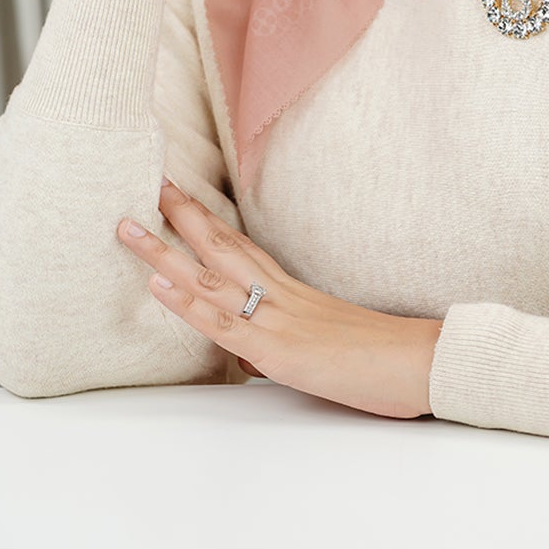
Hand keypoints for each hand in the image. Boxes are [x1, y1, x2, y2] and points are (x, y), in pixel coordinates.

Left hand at [116, 181, 443, 419]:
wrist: (420, 363)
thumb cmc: (385, 359)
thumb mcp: (329, 346)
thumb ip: (289, 344)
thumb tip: (257, 356)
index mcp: (295, 293)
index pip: (244, 248)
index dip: (210, 222)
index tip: (182, 197)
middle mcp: (281, 295)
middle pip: (223, 245)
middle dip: (183, 216)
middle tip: (150, 185)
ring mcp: (275, 318)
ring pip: (210, 277)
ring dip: (164, 251)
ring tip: (129, 228)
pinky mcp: (275, 349)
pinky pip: (221, 322)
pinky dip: (186, 302)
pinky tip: (157, 284)